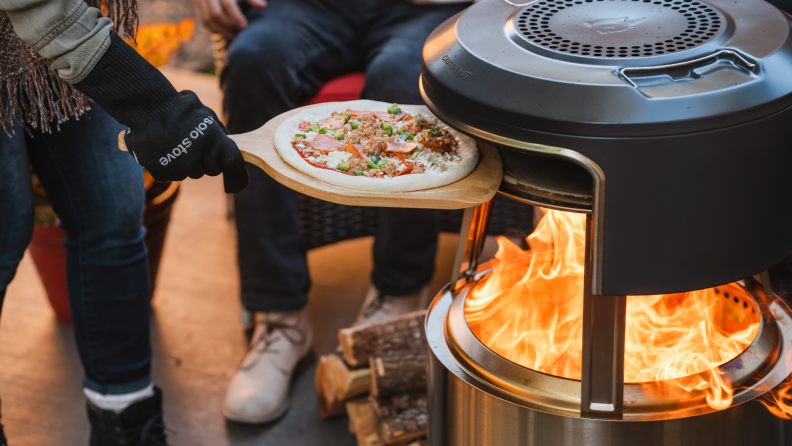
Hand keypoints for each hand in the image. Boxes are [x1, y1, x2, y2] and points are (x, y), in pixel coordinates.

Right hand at [123, 91, 249, 193]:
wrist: (145, 108)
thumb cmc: (178, 107)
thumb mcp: (205, 113)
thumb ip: (219, 132)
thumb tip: (228, 146)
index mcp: (215, 141)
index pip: (234, 163)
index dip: (237, 172)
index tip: (238, 181)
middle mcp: (199, 159)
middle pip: (211, 170)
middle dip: (207, 160)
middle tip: (193, 142)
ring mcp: (180, 169)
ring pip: (191, 172)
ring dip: (187, 162)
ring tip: (174, 141)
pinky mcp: (164, 175)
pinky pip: (173, 174)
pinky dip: (169, 165)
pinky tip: (162, 148)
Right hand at [193, 0, 267, 38]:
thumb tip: (264, 6)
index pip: (228, 4)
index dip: (236, 16)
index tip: (244, 26)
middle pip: (216, 14)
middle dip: (228, 25)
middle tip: (239, 33)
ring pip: (207, 19)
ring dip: (220, 30)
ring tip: (233, 35)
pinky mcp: (197, 4)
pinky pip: (203, 20)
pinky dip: (213, 29)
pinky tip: (224, 33)